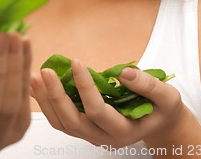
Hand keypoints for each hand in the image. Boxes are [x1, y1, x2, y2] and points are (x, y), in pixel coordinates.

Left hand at [31, 59, 185, 148]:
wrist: (159, 123)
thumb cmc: (163, 108)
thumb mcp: (166, 96)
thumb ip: (147, 85)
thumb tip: (123, 72)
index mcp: (124, 131)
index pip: (98, 111)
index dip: (85, 87)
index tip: (76, 62)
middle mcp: (103, 138)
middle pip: (72, 122)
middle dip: (56, 96)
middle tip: (45, 71)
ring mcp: (91, 135)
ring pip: (61, 124)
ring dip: (45, 101)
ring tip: (34, 76)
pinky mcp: (84, 127)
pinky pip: (60, 119)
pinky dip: (46, 103)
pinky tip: (37, 85)